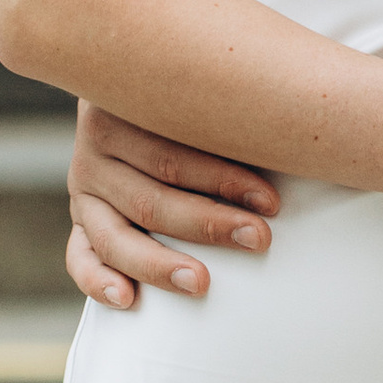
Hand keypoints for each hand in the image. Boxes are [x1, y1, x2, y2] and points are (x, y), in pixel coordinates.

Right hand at [65, 101, 281, 310]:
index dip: (224, 178)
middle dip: (208, 223)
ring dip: (160, 263)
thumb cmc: (197, 90)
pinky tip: (127, 301)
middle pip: (151, 197)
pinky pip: (80, 256)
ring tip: (201, 283)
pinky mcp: (81, 219)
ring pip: (115, 235)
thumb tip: (302, 117)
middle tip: (258, 240)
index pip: (174, 151)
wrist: (136, 82)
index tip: (271, 202)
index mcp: (123, 107)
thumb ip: (233, 96)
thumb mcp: (205, 82)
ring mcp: (84, 187)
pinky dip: (97, 281)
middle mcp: (96, 148)